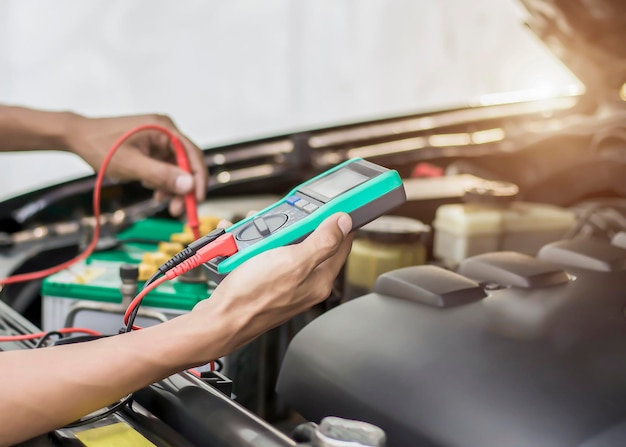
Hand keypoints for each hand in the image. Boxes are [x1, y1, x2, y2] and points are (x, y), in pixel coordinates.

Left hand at [64, 113, 205, 215]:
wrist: (77, 136)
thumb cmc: (100, 145)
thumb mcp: (132, 164)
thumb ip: (161, 175)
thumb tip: (189, 185)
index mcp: (164, 128)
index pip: (192, 155)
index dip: (198, 178)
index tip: (196, 200)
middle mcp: (166, 131)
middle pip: (186, 163)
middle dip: (183, 187)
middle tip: (177, 209)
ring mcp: (158, 139)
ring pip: (176, 168)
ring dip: (171, 186)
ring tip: (160, 200)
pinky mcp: (151, 147)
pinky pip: (165, 167)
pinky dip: (161, 181)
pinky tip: (151, 188)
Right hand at [190, 213, 353, 358]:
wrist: (219, 319)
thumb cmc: (253, 296)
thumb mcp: (293, 261)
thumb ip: (323, 242)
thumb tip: (344, 223)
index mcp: (320, 278)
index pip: (342, 243)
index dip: (338, 221)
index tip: (331, 204)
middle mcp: (305, 282)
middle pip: (309, 241)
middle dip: (293, 225)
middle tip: (280, 220)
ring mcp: (284, 282)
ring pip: (283, 246)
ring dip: (268, 234)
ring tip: (254, 232)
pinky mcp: (265, 282)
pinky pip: (264, 256)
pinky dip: (254, 246)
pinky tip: (243, 245)